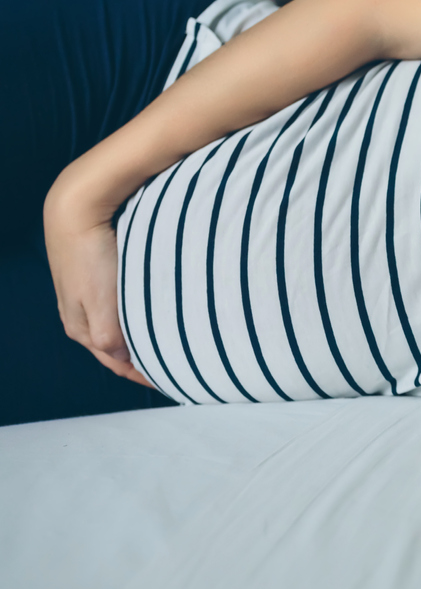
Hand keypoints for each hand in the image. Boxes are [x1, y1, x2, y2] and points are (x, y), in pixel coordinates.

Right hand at [43, 172, 153, 387]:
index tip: (171, 380)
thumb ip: (111, 337)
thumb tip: (123, 360)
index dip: (143, 375)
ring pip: (120, 325)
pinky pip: (122, 304)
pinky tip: (154, 310)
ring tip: (170, 341)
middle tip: (174, 365)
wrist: (77, 209)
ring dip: (141, 335)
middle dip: (142, 358)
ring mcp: (88, 294)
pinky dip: (139, 314)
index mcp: (81, 328)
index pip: (116, 364)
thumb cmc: (90, 255)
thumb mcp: (102, 304)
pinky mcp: (98, 275)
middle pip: (116, 347)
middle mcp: (81, 314)